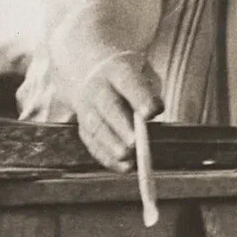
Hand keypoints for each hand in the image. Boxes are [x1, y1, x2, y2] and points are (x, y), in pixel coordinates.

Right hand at [72, 50, 162, 171]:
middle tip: (135, 143)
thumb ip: (150, 89)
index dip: (139, 97)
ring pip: (96, 127)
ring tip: (128, 159)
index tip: (151, 113)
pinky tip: (124, 167)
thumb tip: (153, 111)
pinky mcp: (84, 127)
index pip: (127, 81)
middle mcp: (97, 88)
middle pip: (107, 106)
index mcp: (116, 70)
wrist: (91, 73)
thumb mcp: (143, 72)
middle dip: (121, 125)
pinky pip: (93, 143)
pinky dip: (107, 157)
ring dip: (111, 145)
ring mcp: (86, 108)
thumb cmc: (129, 77)